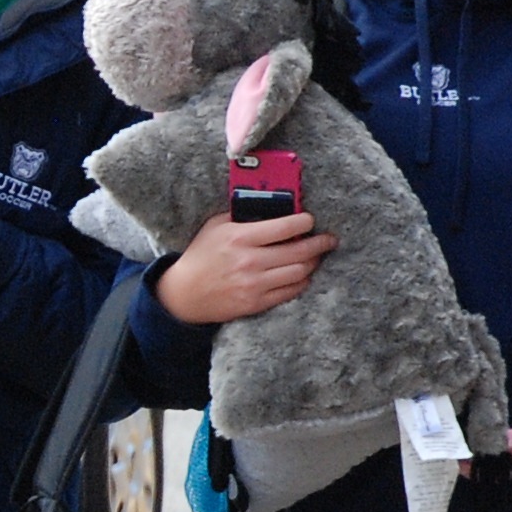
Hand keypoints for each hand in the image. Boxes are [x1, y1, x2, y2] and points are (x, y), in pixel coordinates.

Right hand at [154, 210, 330, 323]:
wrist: (183, 294)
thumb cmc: (200, 256)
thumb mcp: (215, 227)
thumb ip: (243, 216)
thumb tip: (275, 208)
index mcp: (240, 237)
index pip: (286, 226)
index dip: (305, 221)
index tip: (310, 220)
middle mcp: (250, 261)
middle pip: (300, 251)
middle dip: (320, 243)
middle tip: (329, 239)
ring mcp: (254, 284)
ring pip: (300, 272)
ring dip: (313, 262)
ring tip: (315, 256)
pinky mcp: (256, 303)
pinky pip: (291, 291)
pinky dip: (302, 281)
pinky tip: (302, 274)